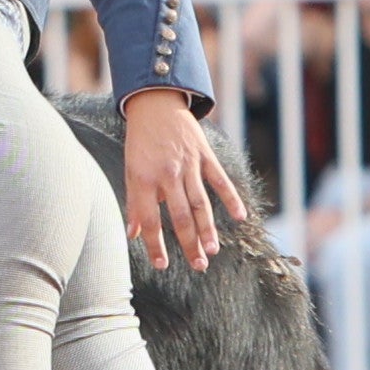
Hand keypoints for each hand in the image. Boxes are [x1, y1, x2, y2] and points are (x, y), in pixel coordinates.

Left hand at [122, 87, 242, 271]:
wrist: (155, 103)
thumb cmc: (140, 142)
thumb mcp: (130, 170)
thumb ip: (134, 203)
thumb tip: (132, 235)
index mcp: (144, 179)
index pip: (150, 219)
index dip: (155, 244)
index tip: (161, 266)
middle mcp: (167, 174)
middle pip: (179, 216)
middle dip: (189, 244)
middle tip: (198, 266)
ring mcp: (188, 164)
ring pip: (200, 202)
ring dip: (207, 228)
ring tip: (212, 251)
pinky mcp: (204, 155)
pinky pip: (219, 180)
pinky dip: (231, 198)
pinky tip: (239, 217)